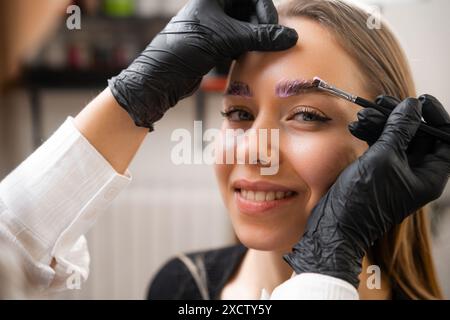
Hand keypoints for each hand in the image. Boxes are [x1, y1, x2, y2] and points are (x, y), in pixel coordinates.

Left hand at [108, 0, 297, 129]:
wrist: (161, 76)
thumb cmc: (186, 48)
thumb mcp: (226, 39)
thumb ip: (260, 37)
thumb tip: (291, 37)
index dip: (265, 11)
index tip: (274, 32)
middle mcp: (215, 7)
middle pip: (250, 11)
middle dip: (261, 27)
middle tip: (269, 44)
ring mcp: (214, 26)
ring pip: (245, 28)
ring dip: (254, 40)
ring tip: (260, 53)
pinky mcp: (213, 43)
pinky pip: (237, 41)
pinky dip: (245, 49)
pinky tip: (248, 59)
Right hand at [284, 95, 449, 287]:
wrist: (335, 223)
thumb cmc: (363, 198)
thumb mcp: (384, 158)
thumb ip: (399, 129)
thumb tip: (412, 104)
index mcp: (430, 176)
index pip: (445, 139)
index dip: (435, 118)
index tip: (419, 100)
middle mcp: (416, 173)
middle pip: (418, 135)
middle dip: (400, 116)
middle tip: (383, 102)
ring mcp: (395, 171)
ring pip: (396, 137)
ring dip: (381, 123)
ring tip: (363, 114)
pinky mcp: (376, 170)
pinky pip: (380, 145)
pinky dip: (370, 133)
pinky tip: (357, 126)